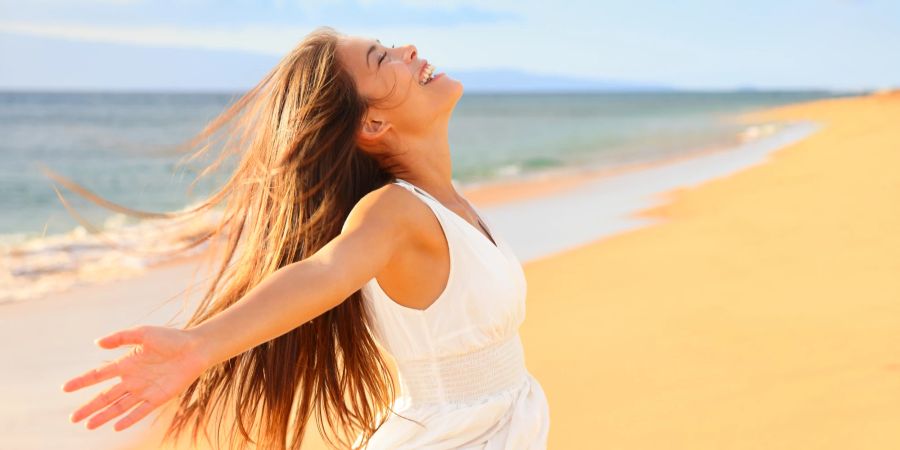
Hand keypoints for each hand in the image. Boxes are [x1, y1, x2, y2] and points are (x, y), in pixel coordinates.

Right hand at [62, 325, 209, 431]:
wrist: (196, 348)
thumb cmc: (171, 338)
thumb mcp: (143, 333)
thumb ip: (121, 337)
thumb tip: (97, 342)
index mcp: (127, 363)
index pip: (99, 375)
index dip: (83, 381)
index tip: (65, 388)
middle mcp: (133, 379)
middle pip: (106, 395)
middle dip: (89, 407)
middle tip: (73, 418)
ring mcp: (145, 389)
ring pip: (119, 406)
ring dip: (104, 416)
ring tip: (88, 425)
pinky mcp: (158, 397)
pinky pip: (141, 411)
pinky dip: (129, 419)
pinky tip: (116, 426)